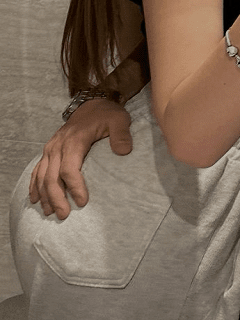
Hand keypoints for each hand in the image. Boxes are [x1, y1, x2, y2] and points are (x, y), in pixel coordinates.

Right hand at [29, 99, 132, 219]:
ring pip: (42, 175)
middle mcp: (58, 145)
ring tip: (50, 212)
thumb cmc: (107, 114)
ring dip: (44, 195)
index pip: (69, 168)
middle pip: (52, 176)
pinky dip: (34, 185)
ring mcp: (51, 147)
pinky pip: (37, 169)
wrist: (93, 103)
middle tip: (64, 215)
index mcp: (74, 140)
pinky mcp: (49, 150)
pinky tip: (35, 199)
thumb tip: (124, 152)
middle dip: (56, 197)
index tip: (83, 202)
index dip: (75, 187)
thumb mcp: (119, 120)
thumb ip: (122, 135)